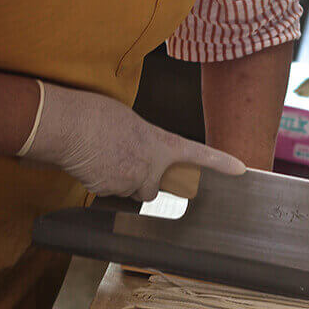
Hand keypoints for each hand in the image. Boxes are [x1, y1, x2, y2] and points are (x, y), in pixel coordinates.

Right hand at [22, 81, 244, 200]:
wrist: (68, 125)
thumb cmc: (94, 115)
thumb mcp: (129, 122)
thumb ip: (143, 141)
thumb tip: (141, 152)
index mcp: (159, 143)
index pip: (197, 153)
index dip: (220, 162)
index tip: (241, 169)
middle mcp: (150, 166)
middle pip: (151, 188)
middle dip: (139, 181)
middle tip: (121, 159)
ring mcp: (131, 181)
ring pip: (129, 191)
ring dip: (119, 181)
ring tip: (101, 157)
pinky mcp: (111, 191)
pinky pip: (109, 192)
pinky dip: (100, 182)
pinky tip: (90, 164)